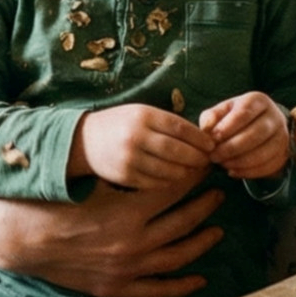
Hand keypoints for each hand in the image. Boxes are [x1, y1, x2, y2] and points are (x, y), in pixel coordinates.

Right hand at [0, 180, 227, 296]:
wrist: (22, 238)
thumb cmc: (53, 203)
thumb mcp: (90, 181)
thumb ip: (123, 172)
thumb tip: (154, 155)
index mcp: (128, 212)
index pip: (173, 190)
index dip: (192, 177)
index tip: (204, 167)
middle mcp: (134, 242)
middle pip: (183, 221)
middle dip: (205, 204)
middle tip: (219, 192)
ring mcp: (127, 268)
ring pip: (178, 256)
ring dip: (202, 241)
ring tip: (217, 229)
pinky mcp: (117, 288)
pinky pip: (158, 290)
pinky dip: (182, 285)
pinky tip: (199, 278)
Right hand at [72, 103, 213, 189]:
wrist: (84, 140)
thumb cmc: (119, 124)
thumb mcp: (140, 113)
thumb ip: (167, 123)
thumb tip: (201, 138)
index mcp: (143, 115)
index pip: (180, 128)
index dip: (199, 138)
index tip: (211, 145)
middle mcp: (136, 136)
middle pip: (177, 150)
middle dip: (197, 157)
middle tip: (207, 161)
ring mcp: (129, 158)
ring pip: (169, 170)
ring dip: (187, 172)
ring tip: (194, 171)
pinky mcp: (125, 176)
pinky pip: (156, 183)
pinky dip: (170, 181)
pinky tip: (176, 178)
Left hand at [198, 92, 289, 178]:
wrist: (258, 126)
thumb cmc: (234, 118)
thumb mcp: (221, 112)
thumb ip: (212, 118)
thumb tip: (207, 129)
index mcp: (258, 100)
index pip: (244, 113)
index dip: (228, 127)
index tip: (213, 138)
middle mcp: (274, 116)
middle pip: (256, 133)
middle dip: (232, 147)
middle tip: (214, 156)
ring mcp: (282, 135)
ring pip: (265, 152)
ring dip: (241, 161)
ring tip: (223, 164)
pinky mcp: (284, 153)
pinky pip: (269, 166)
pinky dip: (250, 172)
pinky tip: (234, 172)